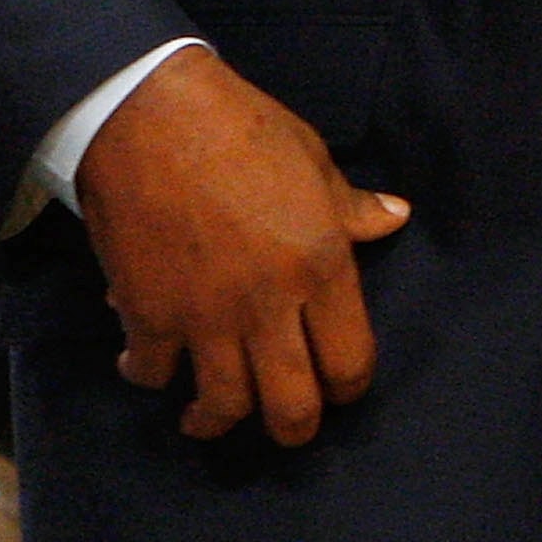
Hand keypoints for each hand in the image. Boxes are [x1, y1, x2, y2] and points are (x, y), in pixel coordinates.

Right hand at [76, 42, 409, 446]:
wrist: (148, 112)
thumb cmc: (240, 126)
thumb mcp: (312, 159)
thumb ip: (352, 207)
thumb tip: (396, 217)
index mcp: (322, 265)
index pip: (351, 361)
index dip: (348, 388)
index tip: (337, 390)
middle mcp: (269, 304)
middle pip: (292, 407)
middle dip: (291, 429)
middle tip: (283, 425)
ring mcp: (207, 314)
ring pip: (224, 406)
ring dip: (215, 420)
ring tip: (205, 417)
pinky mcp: (149, 312)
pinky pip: (153, 372)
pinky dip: (148, 376)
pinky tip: (145, 367)